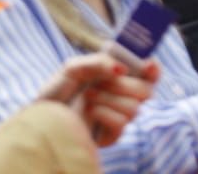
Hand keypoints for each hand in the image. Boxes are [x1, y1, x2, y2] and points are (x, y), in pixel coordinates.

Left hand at [35, 53, 157, 147]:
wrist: (44, 115)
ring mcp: (118, 115)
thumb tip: (121, 69)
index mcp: (115, 76)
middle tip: (102, 82)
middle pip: (146, 90)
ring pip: (134, 107)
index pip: (147, 73)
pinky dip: (104, 112)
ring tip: (87, 96)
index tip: (148, 65)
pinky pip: (122, 122)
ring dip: (107, 98)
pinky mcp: (113, 133)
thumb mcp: (73, 67)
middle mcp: (121, 95)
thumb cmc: (58, 89)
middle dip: (123, 85)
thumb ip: (98, 63)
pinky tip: (89, 111)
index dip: (153, 69)